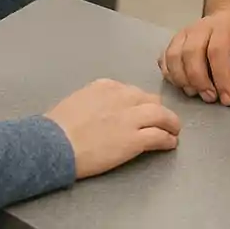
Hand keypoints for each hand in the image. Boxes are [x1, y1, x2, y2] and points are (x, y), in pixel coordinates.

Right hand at [45, 78, 181, 178]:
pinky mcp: (134, 139)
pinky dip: (167, 139)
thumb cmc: (58, 125)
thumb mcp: (78, 99)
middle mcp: (122, 97)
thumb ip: (95, 100)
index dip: (139, 102)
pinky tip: (170, 143)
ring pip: (161, 114)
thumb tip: (100, 110)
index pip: (132, 91)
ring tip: (174, 130)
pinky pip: (159, 136)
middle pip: (150, 99)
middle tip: (162, 120)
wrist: (55, 142)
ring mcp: (130, 118)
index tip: (141, 110)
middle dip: (157, 109)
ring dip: (170, 122)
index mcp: (107, 86)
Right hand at [159, 7, 229, 105]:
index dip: (222, 78)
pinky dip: (169, 74)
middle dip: (199, 80)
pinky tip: (181, 85)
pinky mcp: (175, 40)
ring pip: (174, 55)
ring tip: (195, 94)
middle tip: (210, 98)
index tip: (228, 100)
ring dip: (182, 79)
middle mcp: (200, 28)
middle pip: (191, 52)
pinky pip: (165, 57)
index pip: (217, 52)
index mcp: (224, 27)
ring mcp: (185, 33)